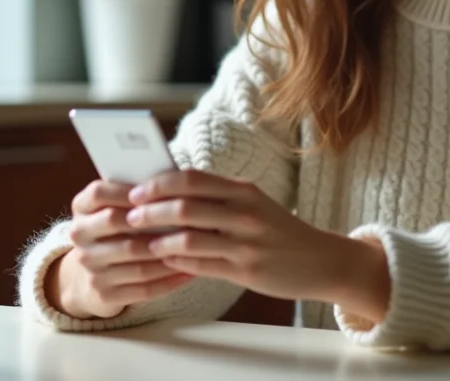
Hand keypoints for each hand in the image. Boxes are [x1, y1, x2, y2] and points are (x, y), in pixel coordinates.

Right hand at [48, 180, 194, 318]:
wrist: (92, 274)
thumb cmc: (118, 230)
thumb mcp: (117, 207)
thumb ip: (138, 195)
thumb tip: (175, 181)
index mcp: (82, 208)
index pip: (98, 192)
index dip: (127, 190)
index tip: (156, 191)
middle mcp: (79, 236)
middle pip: (115, 222)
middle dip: (151, 220)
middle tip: (184, 217)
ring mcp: (90, 267)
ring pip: (135, 258)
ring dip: (167, 253)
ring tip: (194, 245)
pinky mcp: (104, 293)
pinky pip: (142, 288)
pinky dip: (169, 280)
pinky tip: (188, 272)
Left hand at [127, 169, 390, 321]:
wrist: (321, 259)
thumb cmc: (278, 230)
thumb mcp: (253, 203)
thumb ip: (217, 197)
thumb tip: (170, 191)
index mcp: (243, 190)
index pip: (192, 179)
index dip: (159, 183)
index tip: (136, 189)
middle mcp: (244, 213)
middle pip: (184, 207)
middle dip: (149, 212)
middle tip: (129, 217)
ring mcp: (245, 243)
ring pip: (188, 240)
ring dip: (158, 241)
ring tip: (141, 243)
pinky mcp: (245, 271)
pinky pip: (201, 266)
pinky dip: (177, 263)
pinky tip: (165, 261)